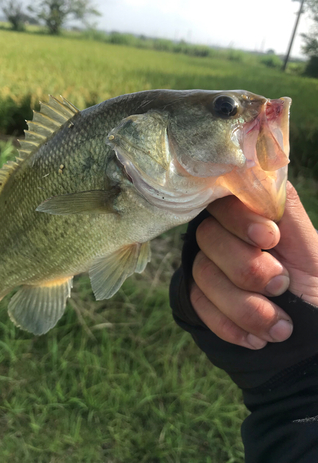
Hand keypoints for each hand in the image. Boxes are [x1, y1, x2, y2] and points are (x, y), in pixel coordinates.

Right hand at [190, 181, 317, 349]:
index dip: (240, 218)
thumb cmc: (314, 286)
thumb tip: (260, 165)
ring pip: (203, 274)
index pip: (224, 201)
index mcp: (248, 218)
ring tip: (281, 326)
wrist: (313, 335)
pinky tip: (258, 339)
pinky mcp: (199, 299)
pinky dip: (231, 326)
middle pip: (209, 238)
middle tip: (282, 286)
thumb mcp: (311, 246)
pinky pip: (199, 306)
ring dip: (246, 306)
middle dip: (248, 268)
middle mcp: (222, 237)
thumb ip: (286, 207)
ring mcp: (208, 268)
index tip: (270, 239)